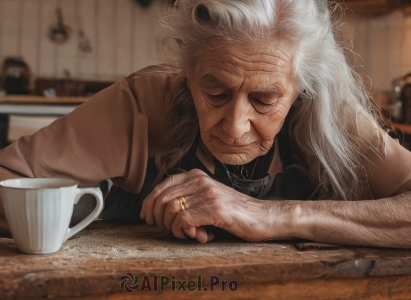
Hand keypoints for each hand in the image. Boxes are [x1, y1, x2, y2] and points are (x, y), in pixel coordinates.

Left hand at [139, 169, 270, 242]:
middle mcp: (200, 181)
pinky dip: (184, 232)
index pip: (161, 186)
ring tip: (187, 234)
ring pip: (171, 210)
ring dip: (173, 228)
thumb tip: (157, 211)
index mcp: (196, 175)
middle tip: (168, 231)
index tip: (147, 218)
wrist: (263, 217)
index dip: (149, 203)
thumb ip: (188, 198)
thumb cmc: (234, 212)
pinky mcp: (215, 209)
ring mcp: (208, 194)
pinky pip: (184, 220)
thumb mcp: (207, 198)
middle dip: (158, 219)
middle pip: (162, 199)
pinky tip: (198, 235)